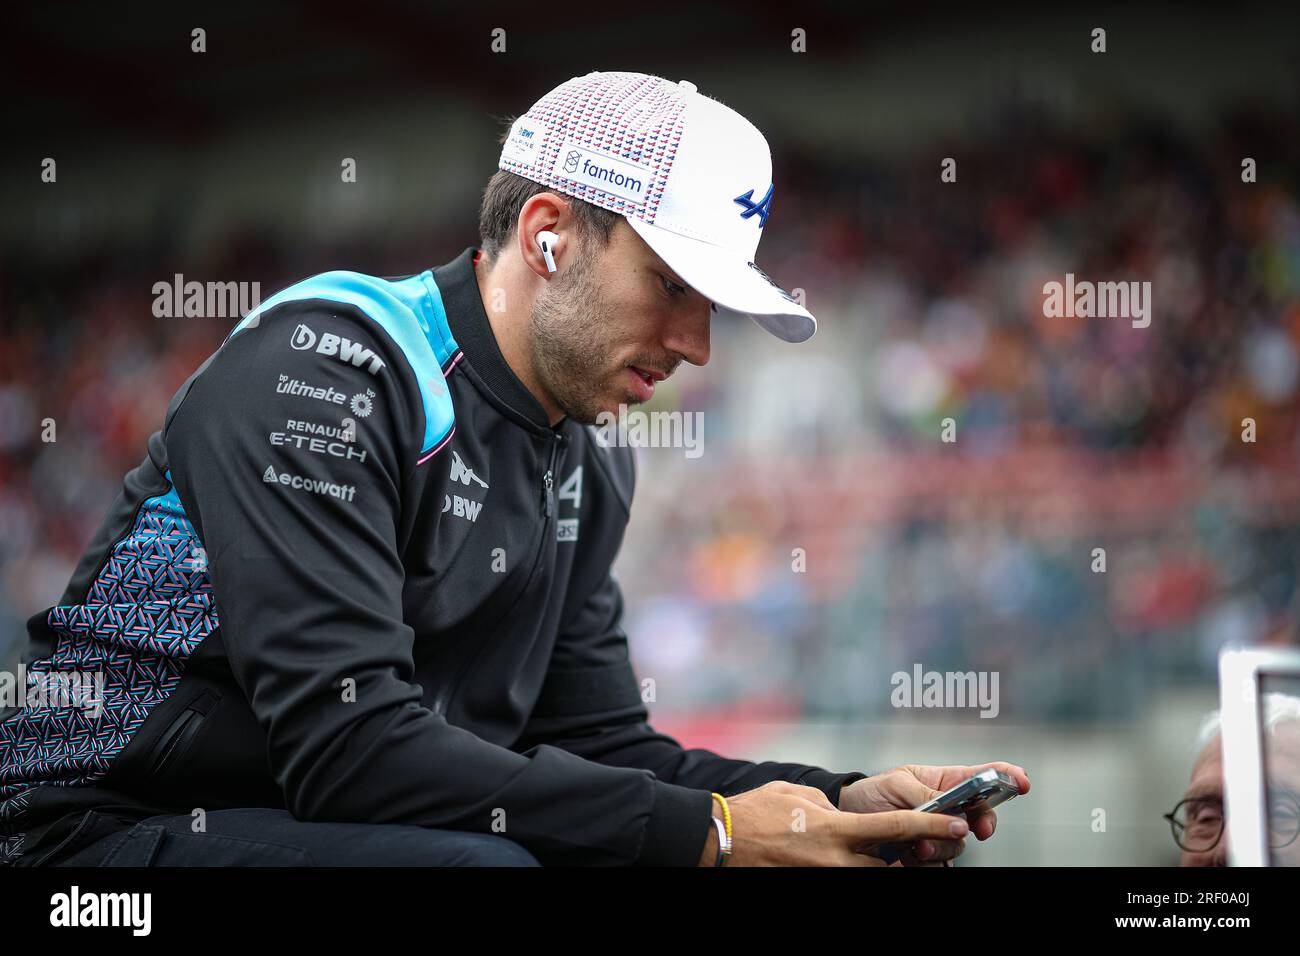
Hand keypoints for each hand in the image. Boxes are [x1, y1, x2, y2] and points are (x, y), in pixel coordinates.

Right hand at [697, 780, 970, 865]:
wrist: (719, 841)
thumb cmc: (755, 811)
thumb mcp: (799, 795)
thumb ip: (830, 808)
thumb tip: (845, 818)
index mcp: (835, 829)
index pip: (896, 829)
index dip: (931, 826)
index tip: (957, 823)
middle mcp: (834, 860)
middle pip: (890, 869)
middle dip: (907, 861)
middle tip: (916, 851)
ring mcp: (823, 878)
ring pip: (869, 880)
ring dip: (875, 867)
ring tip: (874, 856)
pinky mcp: (811, 885)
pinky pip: (842, 881)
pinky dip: (849, 870)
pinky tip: (842, 859)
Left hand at [838, 762, 1029, 864]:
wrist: (849, 818)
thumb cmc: (872, 794)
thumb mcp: (896, 784)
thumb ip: (926, 795)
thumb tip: (951, 810)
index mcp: (944, 782)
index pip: (983, 776)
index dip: (1007, 776)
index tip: (1021, 781)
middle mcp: (948, 808)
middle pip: (982, 816)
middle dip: (983, 823)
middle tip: (976, 828)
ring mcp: (940, 832)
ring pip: (960, 843)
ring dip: (942, 846)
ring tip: (918, 846)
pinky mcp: (928, 855)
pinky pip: (942, 864)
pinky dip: (928, 863)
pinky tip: (910, 856)